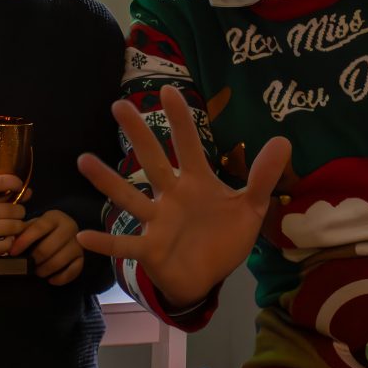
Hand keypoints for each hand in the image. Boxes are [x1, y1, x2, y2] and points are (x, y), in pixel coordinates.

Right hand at [0, 173, 29, 258]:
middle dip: (20, 211)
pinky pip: (1, 246)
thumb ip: (0, 192)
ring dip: (18, 226)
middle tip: (19, 212)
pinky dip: (9, 242)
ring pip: (9, 227)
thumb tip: (28, 192)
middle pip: (9, 209)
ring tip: (16, 224)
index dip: (15, 182)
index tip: (18, 186)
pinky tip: (7, 237)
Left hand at [12, 207, 86, 286]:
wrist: (63, 232)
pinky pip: (73, 271)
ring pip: (59, 261)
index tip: (12, 253)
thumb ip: (21, 233)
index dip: (24, 242)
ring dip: (44, 270)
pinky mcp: (82, 257)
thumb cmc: (42, 231)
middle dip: (33, 260)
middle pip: (48, 248)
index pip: (38, 228)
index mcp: (54, 217)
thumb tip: (8, 246)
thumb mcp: (32, 226)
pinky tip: (51, 280)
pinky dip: (60, 278)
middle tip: (26, 265)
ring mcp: (78, 243)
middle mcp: (69, 227)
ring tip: (37, 272)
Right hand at [77, 86, 291, 311]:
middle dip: (139, 135)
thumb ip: (262, 177)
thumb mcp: (250, 208)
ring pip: (129, 197)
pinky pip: (125, 245)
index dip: (180, 120)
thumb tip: (284, 139)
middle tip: (119, 105)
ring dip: (107, 181)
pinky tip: (83, 236)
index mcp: (196, 182)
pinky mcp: (150, 249)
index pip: (188, 145)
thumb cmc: (223, 237)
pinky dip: (105, 243)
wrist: (207, 276)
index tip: (167, 90)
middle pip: (153, 161)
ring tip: (84, 160)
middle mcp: (171, 196)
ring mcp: (157, 221)